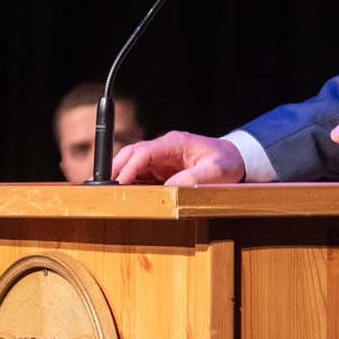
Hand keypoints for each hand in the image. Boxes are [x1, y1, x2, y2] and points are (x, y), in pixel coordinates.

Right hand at [113, 131, 245, 186]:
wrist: (236, 159)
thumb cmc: (227, 162)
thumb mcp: (216, 171)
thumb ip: (193, 178)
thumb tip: (168, 188)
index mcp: (174, 143)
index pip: (144, 152)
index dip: (129, 167)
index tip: (120, 183)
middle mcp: (164, 148)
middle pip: (131, 153)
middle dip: (115, 168)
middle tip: (102, 188)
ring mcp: (162, 157)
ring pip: (132, 162)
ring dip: (120, 176)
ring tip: (109, 194)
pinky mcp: (162, 168)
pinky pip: (141, 173)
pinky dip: (130, 182)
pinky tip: (124, 194)